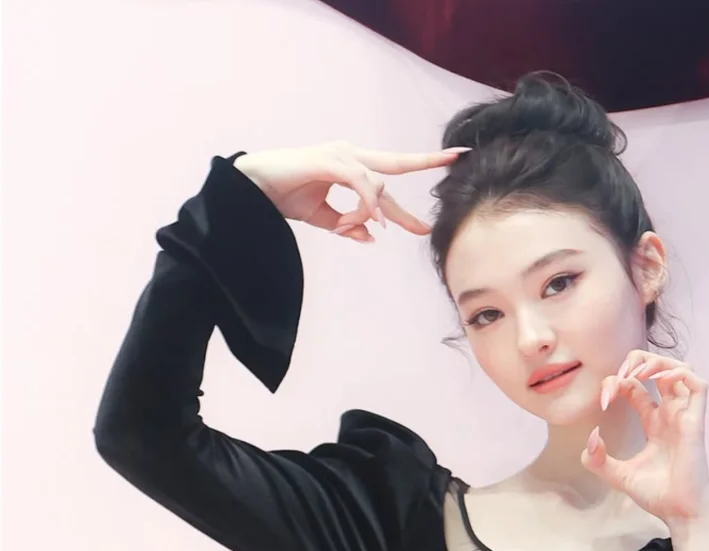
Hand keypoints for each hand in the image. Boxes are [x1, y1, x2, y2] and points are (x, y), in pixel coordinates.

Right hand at [232, 140, 470, 239]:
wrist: (251, 188)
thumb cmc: (283, 196)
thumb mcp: (323, 218)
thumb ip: (348, 225)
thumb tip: (371, 237)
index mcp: (350, 167)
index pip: (390, 175)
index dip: (416, 178)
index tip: (443, 183)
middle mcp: (350, 155)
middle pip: (396, 162)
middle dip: (427, 161)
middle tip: (457, 158)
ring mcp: (340, 154)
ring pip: (377, 184)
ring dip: (372, 214)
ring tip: (357, 229)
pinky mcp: (329, 160)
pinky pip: (360, 184)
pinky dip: (368, 204)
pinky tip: (371, 222)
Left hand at [583, 350, 708, 525]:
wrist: (678, 513)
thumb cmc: (657, 495)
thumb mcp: (617, 475)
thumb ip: (598, 459)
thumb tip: (593, 436)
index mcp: (654, 422)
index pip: (637, 387)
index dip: (617, 384)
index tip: (603, 401)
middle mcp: (670, 414)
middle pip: (660, 368)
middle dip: (637, 362)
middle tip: (620, 376)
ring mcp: (684, 416)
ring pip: (681, 369)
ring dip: (658, 362)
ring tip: (637, 374)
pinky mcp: (696, 422)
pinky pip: (697, 384)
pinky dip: (678, 373)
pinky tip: (656, 381)